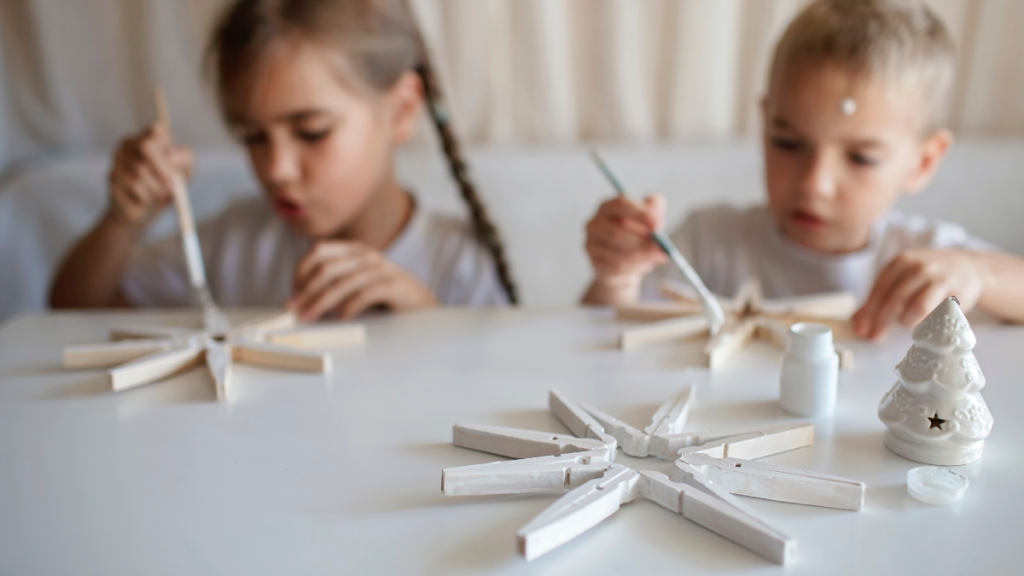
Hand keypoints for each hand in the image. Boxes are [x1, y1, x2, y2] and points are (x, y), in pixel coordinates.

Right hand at [107, 123, 193, 226]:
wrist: (143, 212)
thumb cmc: (166, 187)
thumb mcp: (184, 173)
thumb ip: (185, 159)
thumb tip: (171, 155)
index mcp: (149, 137)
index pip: (157, 130)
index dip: (168, 147)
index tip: (175, 164)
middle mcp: (130, 143)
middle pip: (147, 147)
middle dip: (163, 170)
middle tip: (174, 187)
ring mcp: (118, 158)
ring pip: (141, 170)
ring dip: (156, 188)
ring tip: (161, 197)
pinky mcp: (113, 175)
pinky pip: (133, 185)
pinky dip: (146, 196)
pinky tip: (145, 201)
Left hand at [289, 241, 438, 320]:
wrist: (420, 302)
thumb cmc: (383, 295)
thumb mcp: (356, 282)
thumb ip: (334, 283)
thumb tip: (301, 299)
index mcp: (354, 250)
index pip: (319, 251)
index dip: (301, 271)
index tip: (293, 293)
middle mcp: (366, 255)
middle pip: (327, 268)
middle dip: (306, 290)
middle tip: (294, 310)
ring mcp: (381, 269)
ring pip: (342, 283)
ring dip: (321, 302)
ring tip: (309, 317)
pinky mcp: (393, 285)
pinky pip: (364, 294)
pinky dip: (348, 307)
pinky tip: (341, 318)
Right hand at [584, 195, 667, 300]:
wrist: (625, 261)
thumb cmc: (637, 233)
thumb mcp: (649, 218)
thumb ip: (655, 209)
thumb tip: (656, 217)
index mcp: (608, 207)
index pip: (620, 204)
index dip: (639, 214)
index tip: (657, 225)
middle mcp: (594, 224)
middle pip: (616, 233)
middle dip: (642, 243)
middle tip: (661, 250)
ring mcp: (591, 244)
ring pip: (618, 254)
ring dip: (642, 257)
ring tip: (656, 258)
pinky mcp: (595, 263)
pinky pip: (617, 268)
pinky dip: (635, 267)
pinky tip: (643, 264)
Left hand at [853, 250, 984, 338]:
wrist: (967, 267)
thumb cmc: (927, 278)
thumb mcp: (902, 279)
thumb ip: (880, 299)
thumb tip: (858, 325)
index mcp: (900, 263)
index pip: (879, 289)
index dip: (869, 311)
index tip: (861, 329)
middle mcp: (918, 267)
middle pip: (895, 298)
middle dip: (882, 320)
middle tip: (875, 336)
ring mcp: (939, 277)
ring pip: (916, 306)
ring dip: (906, 321)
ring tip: (906, 324)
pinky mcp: (957, 290)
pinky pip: (938, 313)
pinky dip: (927, 322)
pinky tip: (924, 325)